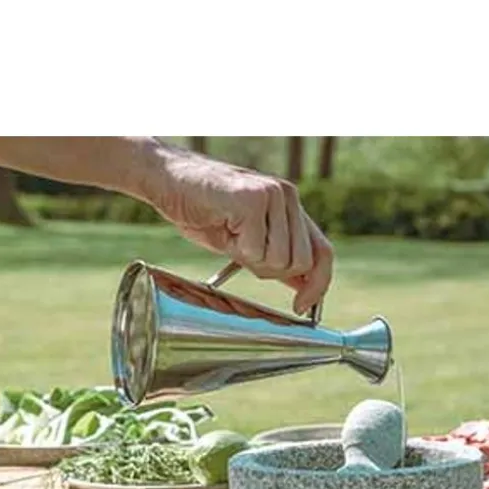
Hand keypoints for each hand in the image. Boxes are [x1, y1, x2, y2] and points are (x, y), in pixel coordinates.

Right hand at [142, 144, 333, 314]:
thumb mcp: (245, 239)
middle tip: (239, 250)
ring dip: (248, 259)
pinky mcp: (253, 200)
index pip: (322, 252)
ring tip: (229, 233)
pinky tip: (221, 226)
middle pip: (299, 263)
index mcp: (291, 206)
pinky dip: (234, 249)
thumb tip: (303, 285)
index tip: (302, 309)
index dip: (318, 285)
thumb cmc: (202, 210)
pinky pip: (254, 250)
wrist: (166, 179)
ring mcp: (273, 195)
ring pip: (278, 260)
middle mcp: (288, 196)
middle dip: (268, 270)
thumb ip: (276, 255)